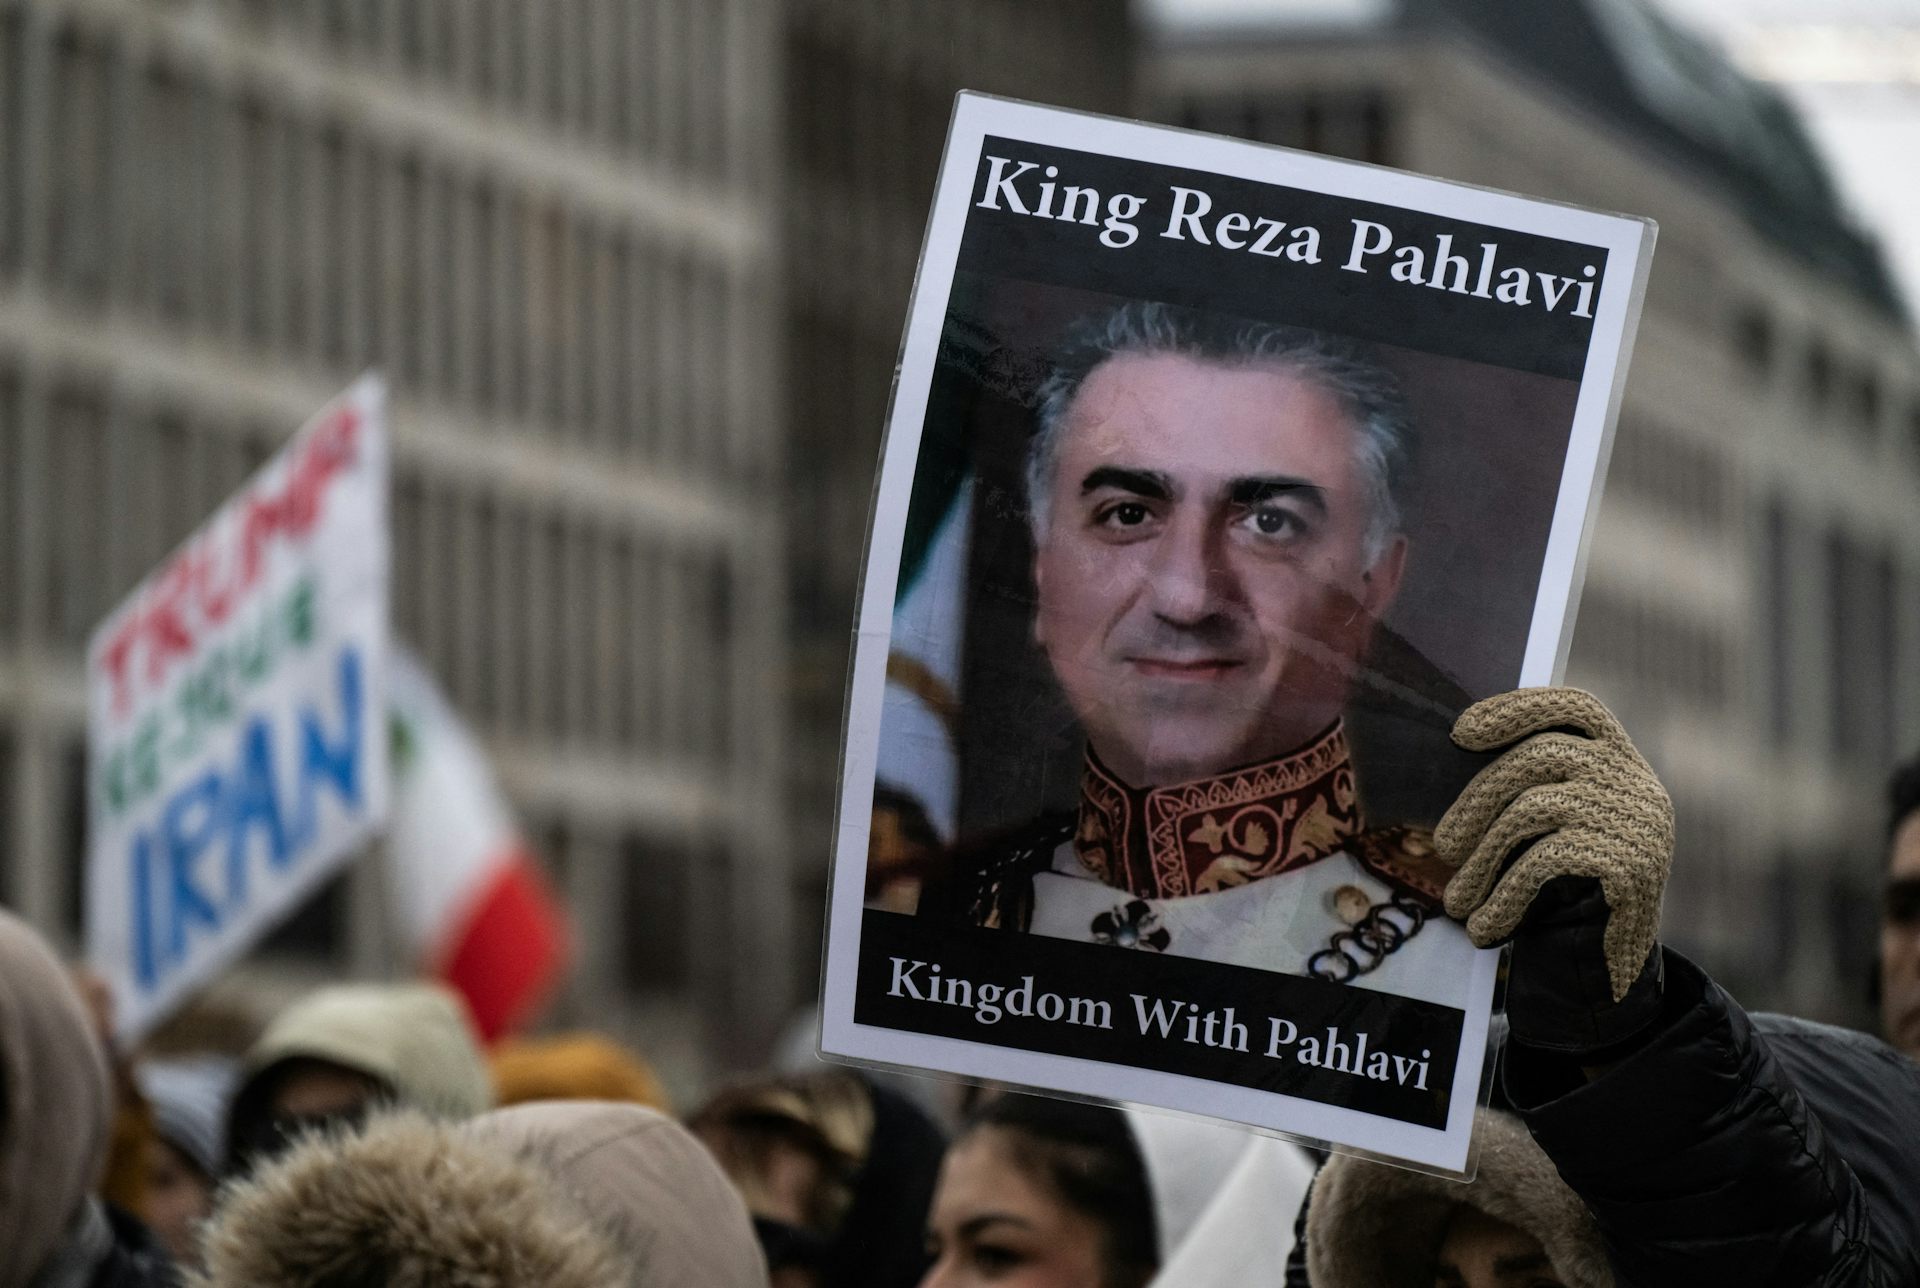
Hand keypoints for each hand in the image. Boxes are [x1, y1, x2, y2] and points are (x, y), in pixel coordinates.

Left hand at [1436, 688, 1672, 1052]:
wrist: (1612, 971)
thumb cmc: (1565, 894)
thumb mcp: (1551, 830)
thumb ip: (1523, 788)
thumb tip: (1451, 751)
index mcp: (1619, 761)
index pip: (1577, 708)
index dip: (1519, 708)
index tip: (1461, 731)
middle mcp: (1637, 781)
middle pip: (1539, 758)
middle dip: (1477, 801)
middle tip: (1442, 848)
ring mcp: (1639, 820)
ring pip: (1532, 810)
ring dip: (1481, 860)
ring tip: (1454, 903)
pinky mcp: (1632, 864)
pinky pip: (1544, 862)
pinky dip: (1503, 896)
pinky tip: (1482, 928)